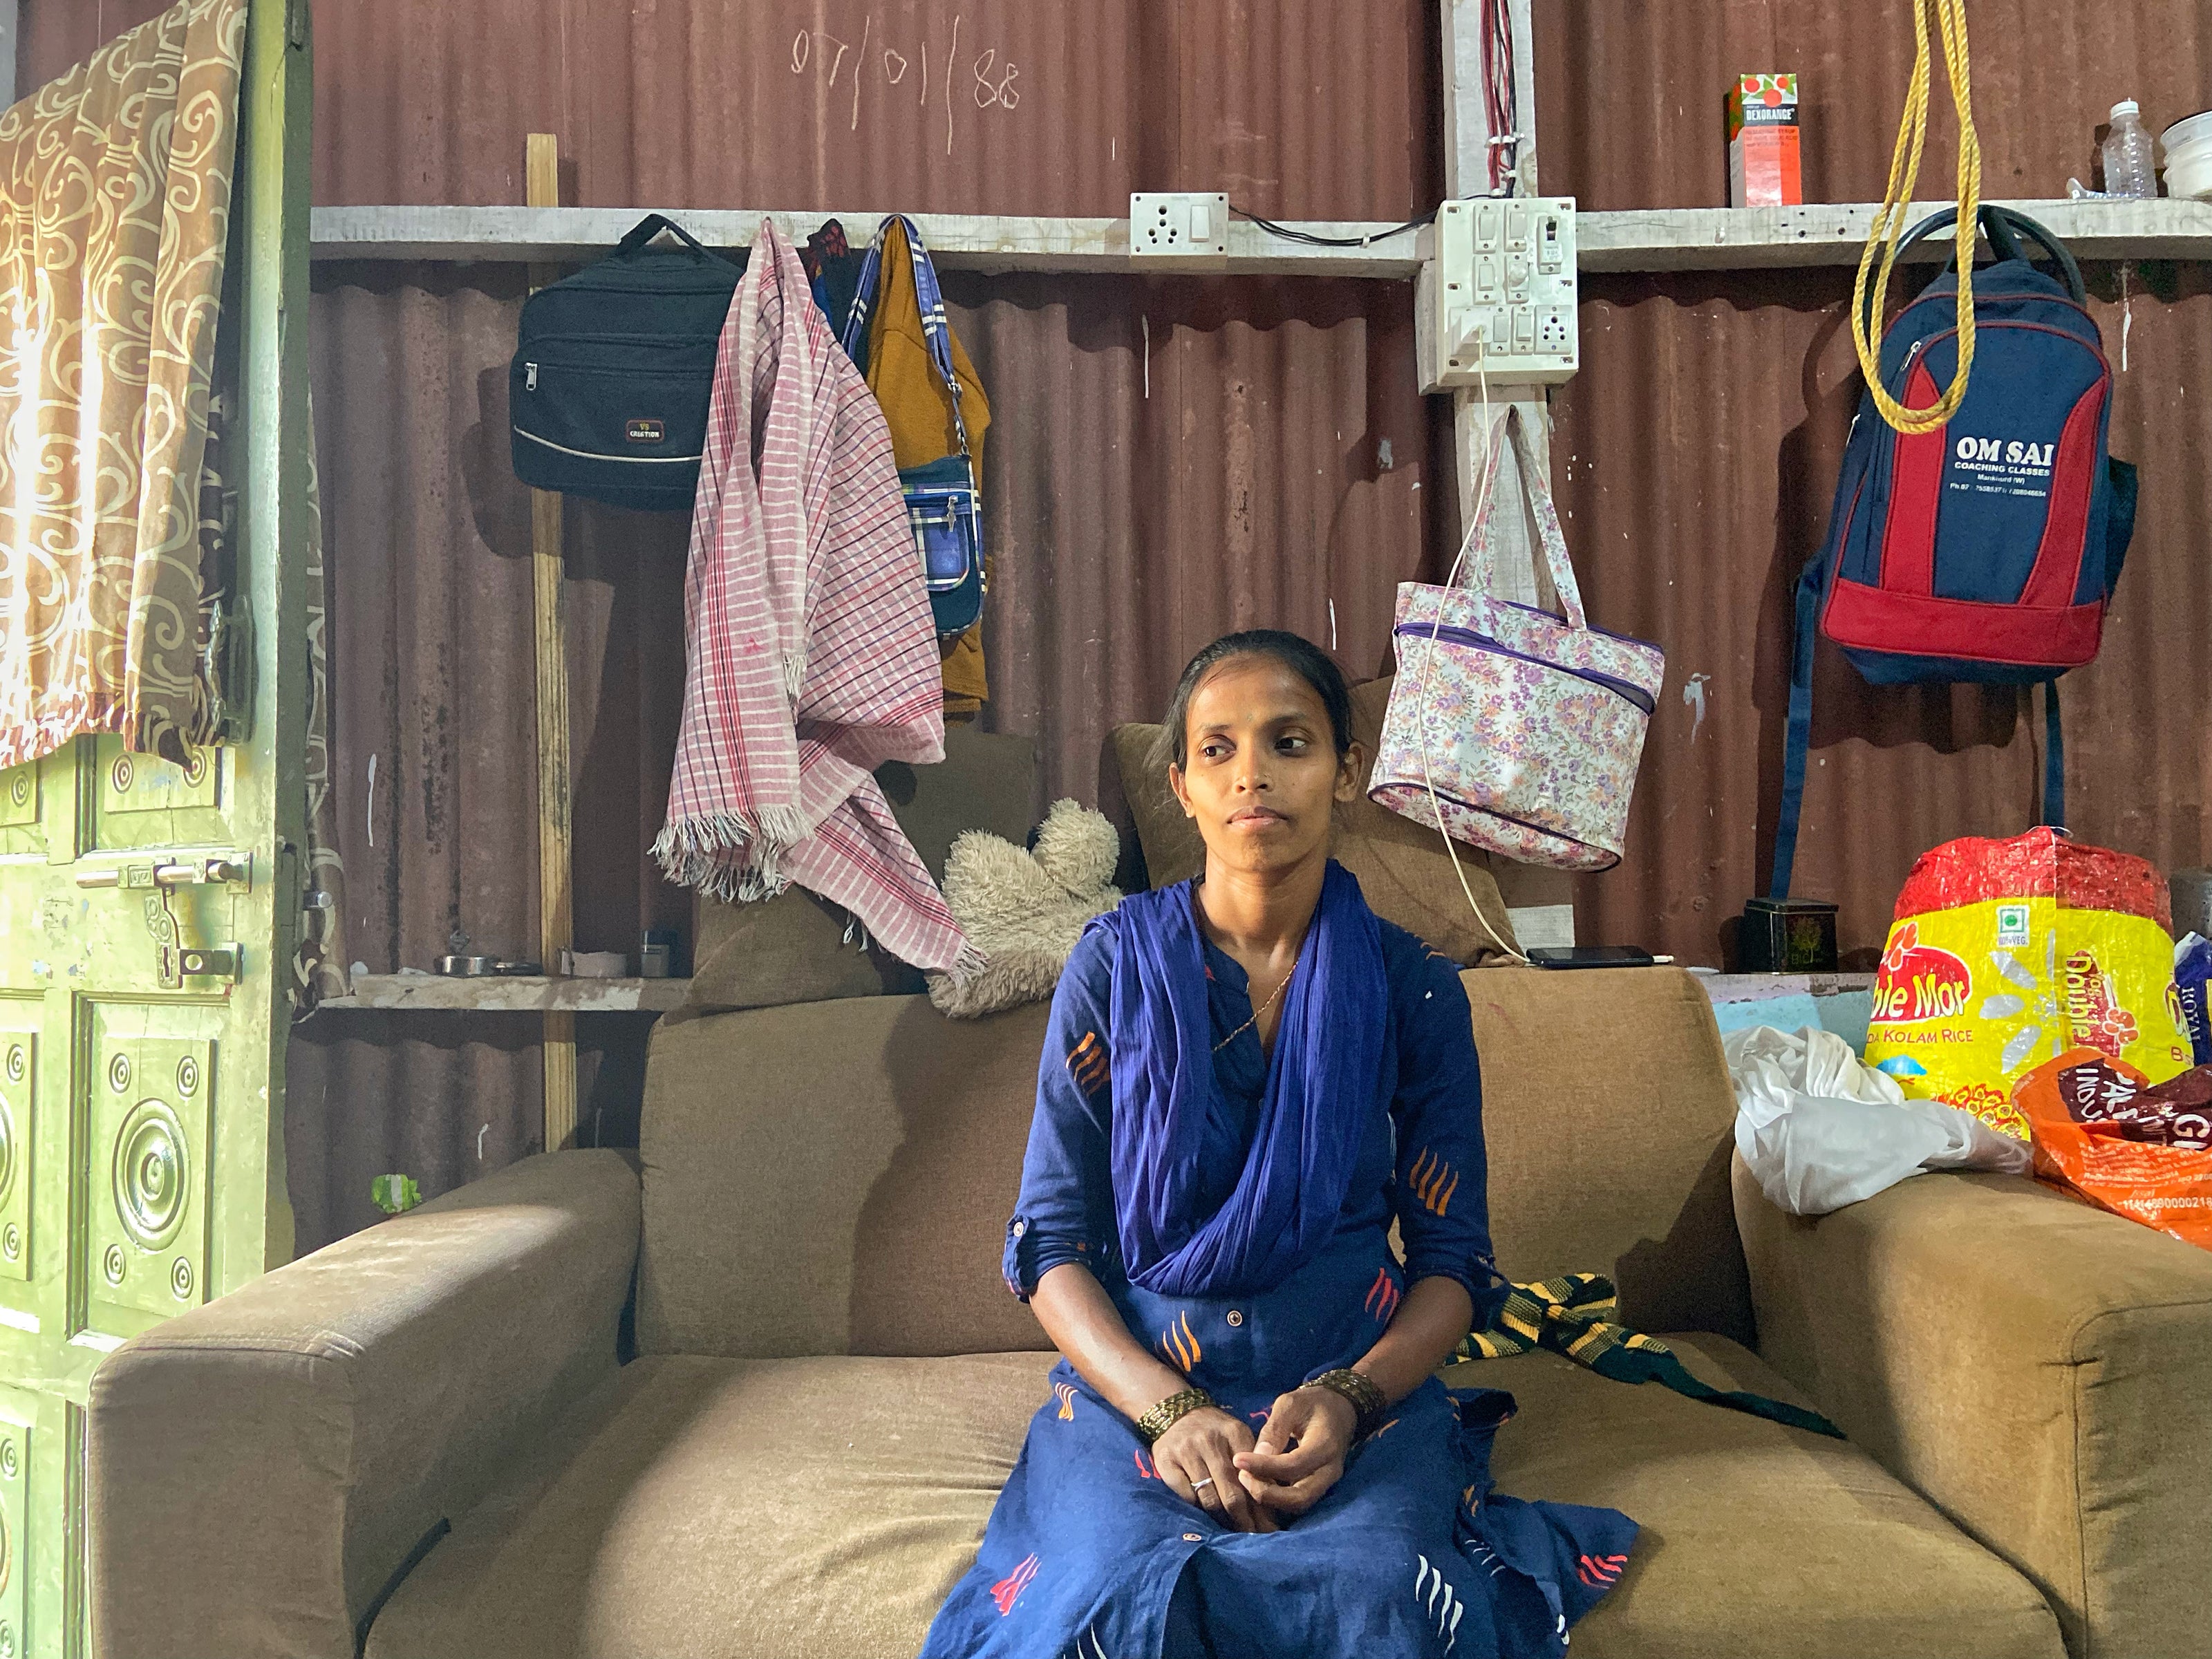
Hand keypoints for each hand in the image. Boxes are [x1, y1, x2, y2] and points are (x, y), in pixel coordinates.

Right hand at [1152, 1406, 1278, 1532]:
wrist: (1174, 1412)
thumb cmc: (1214, 1430)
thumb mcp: (1237, 1436)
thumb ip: (1254, 1462)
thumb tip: (1273, 1501)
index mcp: (1234, 1432)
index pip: (1252, 1477)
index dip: (1262, 1505)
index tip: (1271, 1527)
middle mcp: (1210, 1441)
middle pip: (1232, 1493)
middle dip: (1246, 1521)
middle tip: (1255, 1537)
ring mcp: (1186, 1452)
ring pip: (1209, 1499)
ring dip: (1224, 1521)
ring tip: (1235, 1533)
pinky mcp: (1166, 1463)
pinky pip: (1187, 1497)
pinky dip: (1199, 1510)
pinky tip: (1209, 1519)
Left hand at [1233, 1385, 1357, 1518]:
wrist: (1341, 1410)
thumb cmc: (1313, 1403)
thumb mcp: (1290, 1404)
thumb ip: (1274, 1429)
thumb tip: (1257, 1455)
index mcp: (1325, 1445)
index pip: (1293, 1465)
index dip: (1264, 1467)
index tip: (1238, 1460)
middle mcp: (1330, 1471)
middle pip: (1299, 1499)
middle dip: (1267, 1494)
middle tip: (1242, 1477)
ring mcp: (1327, 1483)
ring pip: (1298, 1505)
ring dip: (1270, 1499)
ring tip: (1247, 1479)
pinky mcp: (1319, 1487)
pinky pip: (1298, 1501)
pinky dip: (1276, 1499)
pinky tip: (1258, 1484)